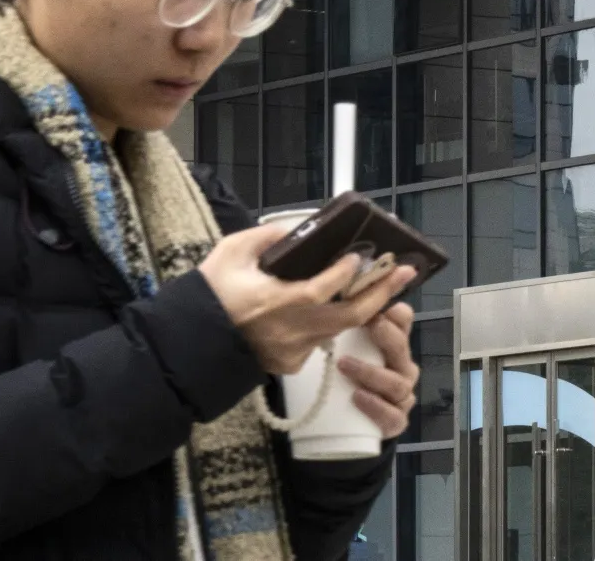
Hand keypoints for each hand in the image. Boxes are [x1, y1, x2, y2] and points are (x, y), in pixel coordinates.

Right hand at [197, 224, 417, 374]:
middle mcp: (290, 331)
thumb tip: (293, 230)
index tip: (361, 255)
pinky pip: (319, 342)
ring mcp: (292, 352)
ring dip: (364, 308)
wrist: (189, 344)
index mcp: (276, 303)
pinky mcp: (289, 364)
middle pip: (349, 316)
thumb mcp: (230, 253)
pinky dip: (331, 323)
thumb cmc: (208, 296)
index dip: (346, 272)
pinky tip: (343, 306)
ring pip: (337, 330)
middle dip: (382, 293)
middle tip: (405, 272)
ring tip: (386, 285)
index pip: (323, 289)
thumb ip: (265, 237)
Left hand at [339, 301, 419, 438]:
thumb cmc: (347, 381)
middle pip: (403, 350)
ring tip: (344, 365)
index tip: (381, 307)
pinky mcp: (396, 422)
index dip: (398, 315)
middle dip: (389, 337)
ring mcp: (401, 397)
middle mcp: (402, 368)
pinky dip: (376, 406)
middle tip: (372, 325)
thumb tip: (332, 302)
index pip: (403, 324)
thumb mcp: (343, 352)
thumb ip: (341, 329)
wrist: (348, 427)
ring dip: (371, 373)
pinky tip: (358, 397)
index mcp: (393, 346)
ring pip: (397, 384)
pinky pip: (393, 416)